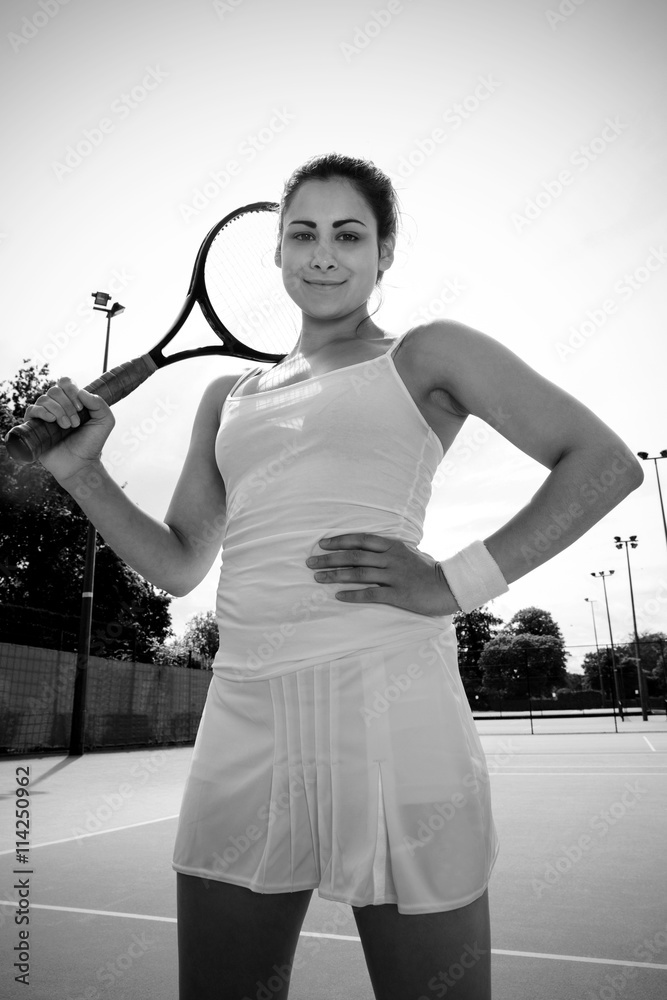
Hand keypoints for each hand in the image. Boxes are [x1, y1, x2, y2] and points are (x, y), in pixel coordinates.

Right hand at [24, 376, 114, 482]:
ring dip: (58, 411)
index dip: (72, 390)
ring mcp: (44, 415)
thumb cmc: (92, 443)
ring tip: (67, 427)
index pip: (65, 382)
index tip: (81, 408)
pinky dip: (42, 412)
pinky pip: (32, 410)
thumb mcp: (105, 421)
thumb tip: (80, 391)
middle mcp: (56, 406)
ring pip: (44, 399)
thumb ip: (99, 403)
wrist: (80, 464)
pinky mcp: (34, 426)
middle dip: (67, 405)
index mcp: (71, 401)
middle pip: (55, 390)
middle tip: (75, 423)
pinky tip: (52, 421)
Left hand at [305, 533, 459, 616]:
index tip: (322, 544)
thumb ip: (389, 550)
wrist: (449, 586)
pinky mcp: (399, 594)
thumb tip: (367, 548)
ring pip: (359, 574)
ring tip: (318, 578)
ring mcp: (394, 576)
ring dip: (336, 575)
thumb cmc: (428, 569)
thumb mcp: (409, 552)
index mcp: (393, 546)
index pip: (360, 540)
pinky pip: (371, 594)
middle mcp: (391, 559)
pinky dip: (353, 594)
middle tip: (310, 562)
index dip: (339, 541)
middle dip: (330, 559)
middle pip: (354, 556)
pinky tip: (338, 596)